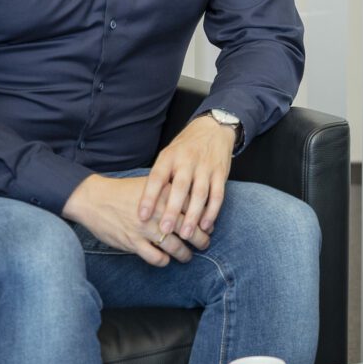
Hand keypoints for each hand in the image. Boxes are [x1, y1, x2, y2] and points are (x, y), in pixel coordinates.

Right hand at [62, 175, 208, 265]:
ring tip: (188, 256)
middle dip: (200, 239)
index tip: (209, 225)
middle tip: (205, 243)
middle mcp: (157, 211)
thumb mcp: (150, 184)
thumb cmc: (124, 191)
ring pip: (174, 246)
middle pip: (187, 228)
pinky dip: (163, 261)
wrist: (94, 199)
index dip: (204, 219)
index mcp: (163, 194)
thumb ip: (170, 191)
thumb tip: (192, 201)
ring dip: (184, 254)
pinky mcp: (132, 242)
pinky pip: (154, 257)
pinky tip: (166, 260)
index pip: (192, 208)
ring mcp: (145, 228)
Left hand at [138, 114, 235, 243]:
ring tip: (185, 234)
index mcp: (169, 157)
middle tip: (164, 230)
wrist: (213, 129)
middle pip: (180, 188)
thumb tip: (146, 206)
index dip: (149, 197)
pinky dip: (212, 211)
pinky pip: (217, 194)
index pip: (157, 178)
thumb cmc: (184, 148)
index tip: (141, 216)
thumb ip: (160, 177)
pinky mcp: (221, 173)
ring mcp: (206, 167)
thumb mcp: (168, 155)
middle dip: (172, 210)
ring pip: (200, 193)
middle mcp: (187, 161)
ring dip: (193, 216)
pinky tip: (206, 225)